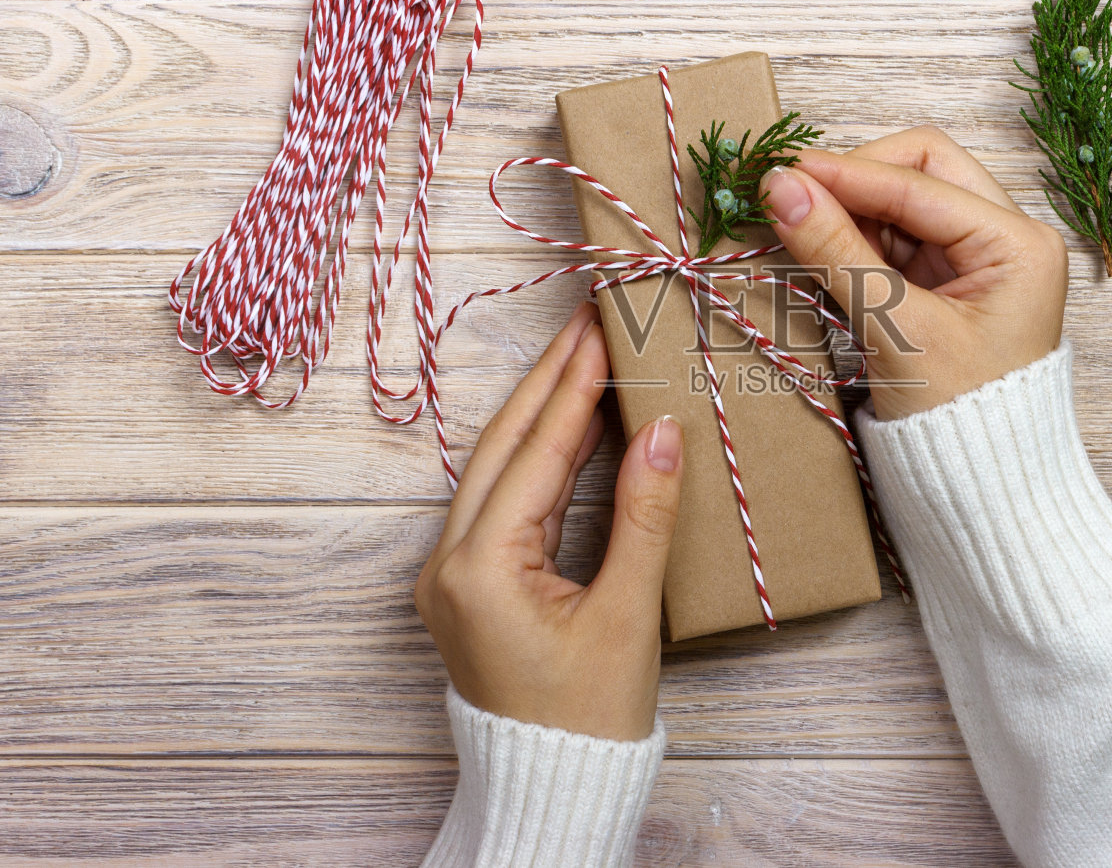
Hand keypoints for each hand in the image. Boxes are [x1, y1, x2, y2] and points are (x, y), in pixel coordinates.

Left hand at [415, 301, 682, 741]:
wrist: (552, 788)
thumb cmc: (588, 719)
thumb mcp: (626, 615)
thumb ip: (644, 516)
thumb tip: (663, 433)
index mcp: (480, 569)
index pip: (536, 454)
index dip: (574, 387)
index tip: (601, 328)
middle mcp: (448, 564)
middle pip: (503, 449)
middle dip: (549, 383)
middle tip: (588, 323)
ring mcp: (451, 576)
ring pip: (497, 471)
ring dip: (543, 416)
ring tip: (584, 360)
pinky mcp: (469, 586)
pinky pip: (503, 502)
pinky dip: (539, 461)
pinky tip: (572, 430)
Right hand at [762, 126, 1066, 419]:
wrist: (983, 490)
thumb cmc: (961, 421)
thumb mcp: (895, 330)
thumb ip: (837, 251)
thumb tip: (781, 188)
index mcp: (1018, 244)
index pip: (921, 179)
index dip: (845, 173)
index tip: (780, 174)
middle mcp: (1006, 239)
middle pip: (920, 170)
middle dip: (855, 180)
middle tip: (792, 196)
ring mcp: (975, 260)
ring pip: (901, 202)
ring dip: (848, 210)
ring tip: (795, 227)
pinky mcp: (945, 284)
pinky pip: (892, 240)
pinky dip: (853, 241)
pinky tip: (817, 250)